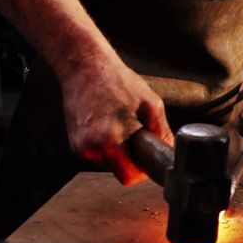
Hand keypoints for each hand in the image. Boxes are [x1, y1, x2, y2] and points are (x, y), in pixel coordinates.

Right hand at [58, 57, 173, 185]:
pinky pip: (97, 152)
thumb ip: (162, 132)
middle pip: (118, 170)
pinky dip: (106, 143)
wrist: (84, 65)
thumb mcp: (151, 104)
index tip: (147, 159)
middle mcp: (89, 147)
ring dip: (118, 150)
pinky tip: (108, 122)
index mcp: (109, 141)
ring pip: (107, 162)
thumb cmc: (117, 81)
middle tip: (136, 132)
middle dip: (130, 157)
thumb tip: (168, 152)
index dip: (141, 171)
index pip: (127, 177)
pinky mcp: (74, 141)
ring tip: (120, 122)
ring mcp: (79, 145)